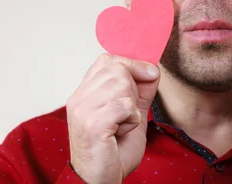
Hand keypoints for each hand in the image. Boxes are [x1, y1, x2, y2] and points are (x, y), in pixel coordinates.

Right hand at [66, 53, 160, 183]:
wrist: (101, 181)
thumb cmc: (115, 151)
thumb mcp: (132, 115)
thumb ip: (141, 92)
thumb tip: (152, 70)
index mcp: (84, 93)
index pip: (107, 60)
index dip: (132, 64)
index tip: (147, 75)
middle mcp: (79, 98)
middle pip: (117, 69)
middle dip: (134, 88)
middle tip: (128, 112)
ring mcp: (82, 110)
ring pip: (122, 85)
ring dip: (132, 106)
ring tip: (122, 124)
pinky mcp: (91, 124)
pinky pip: (124, 106)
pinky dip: (131, 119)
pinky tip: (121, 132)